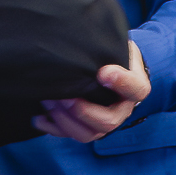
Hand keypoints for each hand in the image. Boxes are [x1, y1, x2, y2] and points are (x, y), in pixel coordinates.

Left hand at [34, 40, 148, 142]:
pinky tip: (39, 118)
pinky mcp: (85, 127)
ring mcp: (103, 121)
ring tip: (49, 100)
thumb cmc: (113, 53)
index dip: (121, 83)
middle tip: (65, 96)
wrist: (108, 66)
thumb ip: (111, 45)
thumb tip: (87, 38)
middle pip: (109, 122)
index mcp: (135, 87)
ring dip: (65, 120)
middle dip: (83, 111)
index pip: (136, 90)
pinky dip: (52, 128)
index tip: (103, 72)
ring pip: (88, 134)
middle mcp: (122, 109)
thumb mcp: (119, 44)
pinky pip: (69, 136)